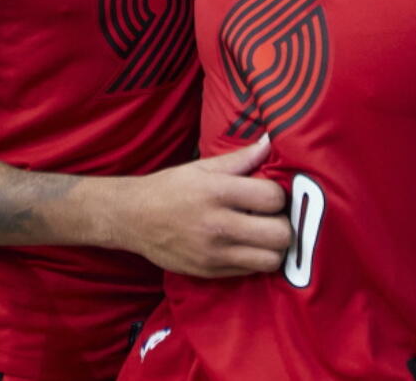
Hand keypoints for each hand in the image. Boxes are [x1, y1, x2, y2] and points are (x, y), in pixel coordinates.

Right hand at [119, 140, 291, 277]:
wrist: (133, 219)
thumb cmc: (170, 188)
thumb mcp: (202, 167)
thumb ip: (240, 158)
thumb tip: (269, 142)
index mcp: (216, 192)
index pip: (272, 198)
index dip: (278, 195)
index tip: (269, 193)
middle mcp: (217, 225)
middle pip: (279, 234)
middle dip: (282, 224)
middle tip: (272, 217)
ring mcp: (214, 254)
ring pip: (271, 260)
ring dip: (273, 247)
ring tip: (263, 234)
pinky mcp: (210, 272)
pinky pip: (251, 271)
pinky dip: (256, 259)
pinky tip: (246, 245)